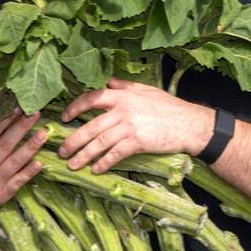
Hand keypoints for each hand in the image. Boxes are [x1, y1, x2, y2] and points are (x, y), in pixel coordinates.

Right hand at [0, 109, 45, 232]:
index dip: (4, 121)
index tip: (17, 108)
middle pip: (6, 145)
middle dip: (21, 128)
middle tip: (35, 113)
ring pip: (16, 162)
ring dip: (31, 147)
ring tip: (44, 134)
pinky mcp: (3, 195)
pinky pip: (18, 182)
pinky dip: (29, 172)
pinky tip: (40, 162)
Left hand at [59, 77, 213, 172]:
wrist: (189, 124)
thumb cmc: (169, 106)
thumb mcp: (146, 89)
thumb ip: (125, 85)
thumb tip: (109, 81)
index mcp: (123, 95)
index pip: (92, 98)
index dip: (75, 107)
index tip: (64, 117)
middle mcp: (122, 110)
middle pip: (90, 126)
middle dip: (73, 140)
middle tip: (62, 151)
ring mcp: (129, 127)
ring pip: (99, 143)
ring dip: (83, 155)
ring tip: (72, 164)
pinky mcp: (137, 142)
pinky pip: (115, 154)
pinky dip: (104, 163)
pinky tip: (96, 170)